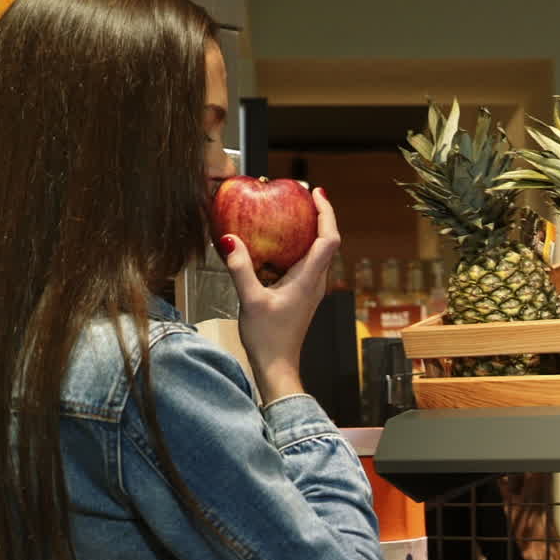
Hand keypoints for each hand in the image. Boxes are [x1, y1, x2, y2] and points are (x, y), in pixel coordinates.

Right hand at [220, 187, 340, 404]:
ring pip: (318, 252)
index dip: (327, 213)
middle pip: (328, 241)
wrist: (278, 366)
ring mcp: (311, 289)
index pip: (329, 239)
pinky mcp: (303, 295)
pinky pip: (306, 263)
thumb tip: (230, 240)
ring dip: (310, 230)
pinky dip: (297, 246)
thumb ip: (241, 268)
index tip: (317, 193)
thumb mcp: (251, 300)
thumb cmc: (269, 339)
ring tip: (293, 211)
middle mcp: (315, 282)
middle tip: (304, 195)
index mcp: (309, 280)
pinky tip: (278, 242)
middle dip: (320, 215)